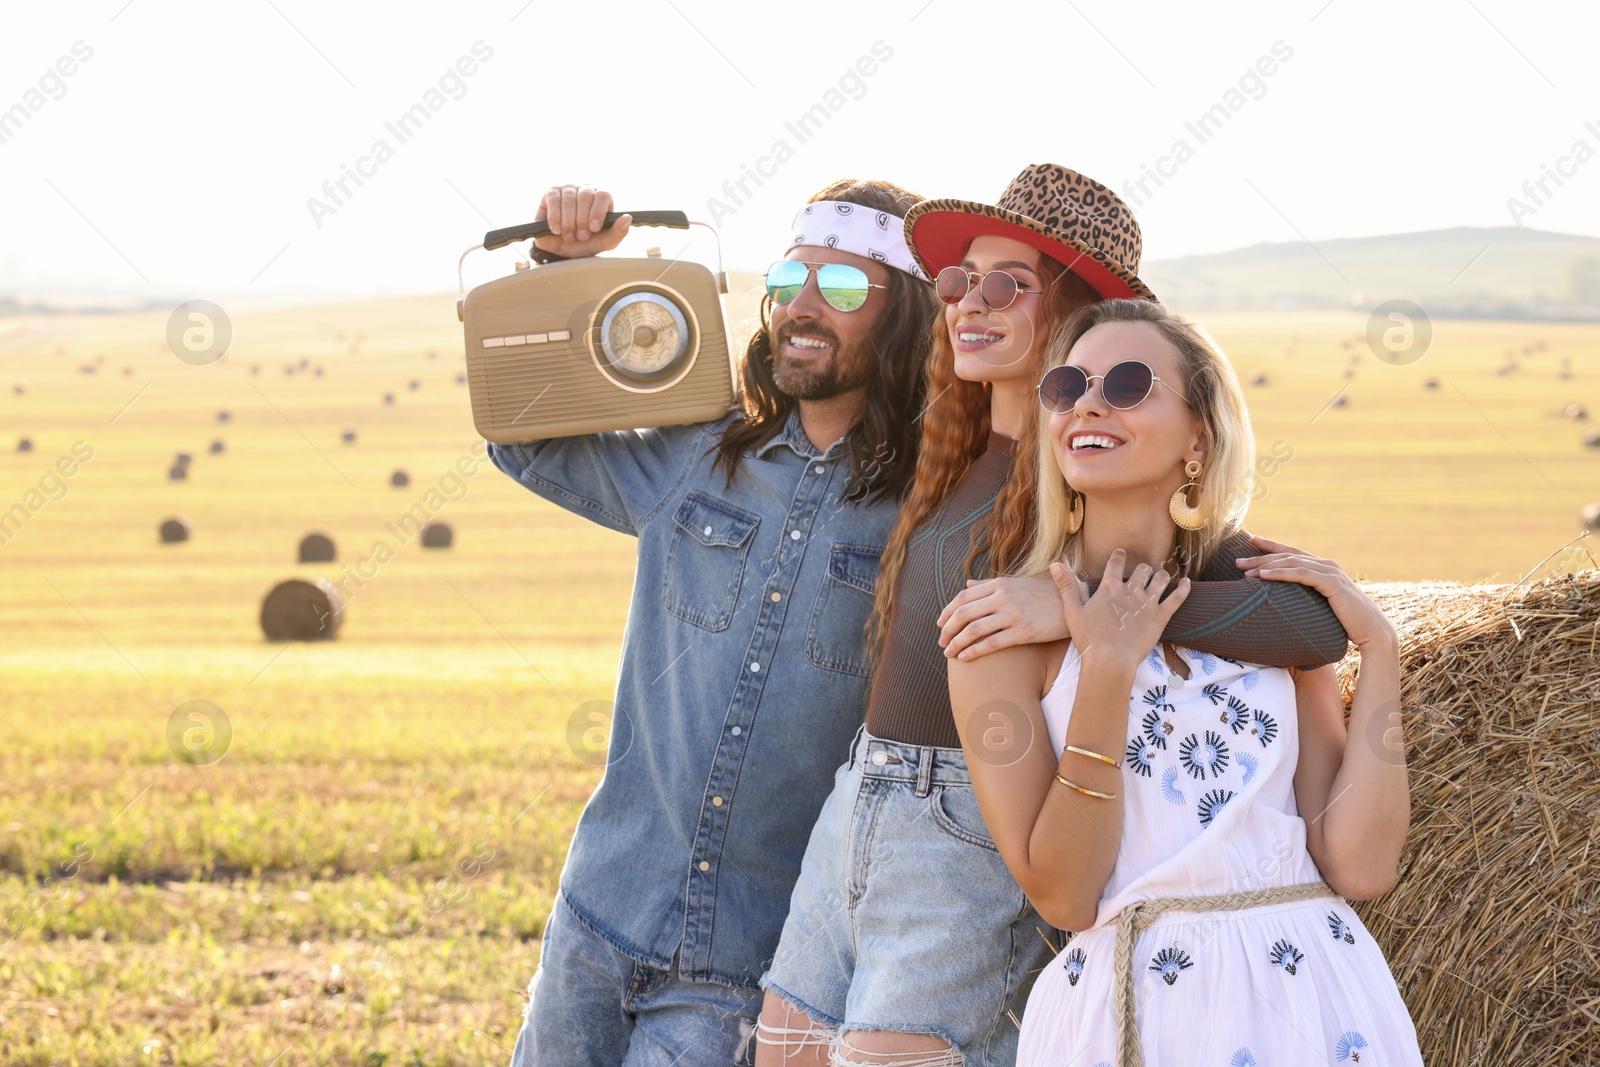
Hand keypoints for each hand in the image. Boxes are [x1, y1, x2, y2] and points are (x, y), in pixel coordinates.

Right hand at [533, 184, 631, 258]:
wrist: (562, 251)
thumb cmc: (586, 244)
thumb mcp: (604, 242)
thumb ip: (618, 232)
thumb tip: (628, 218)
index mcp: (602, 199)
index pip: (603, 195)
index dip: (598, 211)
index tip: (594, 228)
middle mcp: (586, 191)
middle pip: (586, 196)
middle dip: (582, 220)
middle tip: (581, 237)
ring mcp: (568, 190)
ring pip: (570, 198)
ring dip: (569, 221)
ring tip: (569, 236)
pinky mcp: (551, 194)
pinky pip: (554, 199)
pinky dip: (555, 216)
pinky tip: (557, 230)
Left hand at [936, 575, 1070, 660]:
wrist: (1076, 601)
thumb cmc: (1046, 592)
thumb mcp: (1017, 582)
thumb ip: (990, 585)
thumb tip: (967, 585)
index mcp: (1000, 584)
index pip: (964, 597)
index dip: (947, 612)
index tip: (941, 624)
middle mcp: (1003, 596)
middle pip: (964, 613)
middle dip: (948, 630)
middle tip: (941, 642)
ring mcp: (1013, 614)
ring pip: (973, 630)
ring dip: (956, 643)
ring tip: (949, 653)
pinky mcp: (1023, 632)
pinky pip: (991, 643)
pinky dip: (973, 651)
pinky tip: (964, 658)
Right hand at [1051, 549, 1189, 668]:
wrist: (1109, 660)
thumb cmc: (1089, 639)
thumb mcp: (1072, 611)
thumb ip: (1066, 586)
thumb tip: (1055, 564)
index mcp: (1110, 587)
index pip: (1116, 563)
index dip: (1119, 555)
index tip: (1121, 552)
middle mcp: (1131, 591)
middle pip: (1142, 570)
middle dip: (1143, 569)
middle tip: (1144, 571)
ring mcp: (1148, 603)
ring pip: (1161, 580)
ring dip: (1162, 575)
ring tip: (1162, 576)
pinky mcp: (1161, 617)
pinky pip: (1177, 598)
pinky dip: (1184, 588)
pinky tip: (1187, 583)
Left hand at [1236, 534, 1396, 651]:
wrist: (1373, 632)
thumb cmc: (1347, 624)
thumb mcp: (1322, 608)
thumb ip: (1308, 600)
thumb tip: (1286, 605)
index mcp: (1324, 568)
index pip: (1292, 553)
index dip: (1271, 546)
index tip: (1251, 541)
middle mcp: (1326, 565)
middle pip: (1287, 556)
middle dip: (1260, 557)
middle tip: (1238, 561)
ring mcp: (1330, 572)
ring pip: (1291, 563)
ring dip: (1266, 565)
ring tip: (1244, 571)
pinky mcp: (1332, 583)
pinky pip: (1301, 574)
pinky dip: (1281, 573)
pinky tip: (1264, 576)